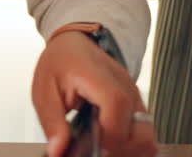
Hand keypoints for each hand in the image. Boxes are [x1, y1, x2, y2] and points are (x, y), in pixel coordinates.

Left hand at [32, 32, 156, 156]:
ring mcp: (133, 95)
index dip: (111, 134)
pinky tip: (109, 142)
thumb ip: (52, 122)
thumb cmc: (60, 63)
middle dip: (123, 148)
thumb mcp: (44, 91)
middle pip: (142, 127)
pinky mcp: (135, 105)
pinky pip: (143, 131)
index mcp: (98, 76)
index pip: (117, 105)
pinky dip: (130, 143)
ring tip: (103, 147)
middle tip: (98, 150)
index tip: (97, 150)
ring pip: (147, 133)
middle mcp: (123, 86)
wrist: (73, 44)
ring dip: (129, 147)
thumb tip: (58, 151)